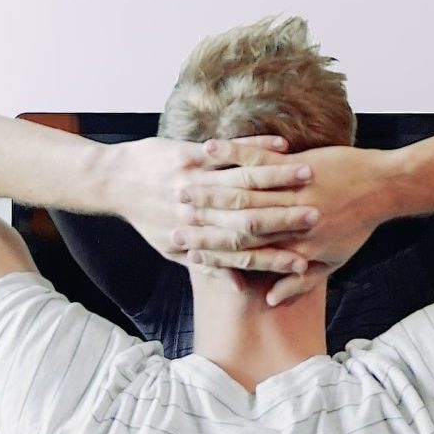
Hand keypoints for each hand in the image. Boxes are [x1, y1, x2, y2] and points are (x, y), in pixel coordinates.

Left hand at [102, 134, 316, 268]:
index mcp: (196, 238)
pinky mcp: (187, 155)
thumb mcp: (171, 248)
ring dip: (279, 178)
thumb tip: (237, 287)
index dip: (274, 258)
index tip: (305, 261)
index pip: (242, 254)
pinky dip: (256, 148)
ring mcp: (192, 180)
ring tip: (310, 175)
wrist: (113, 182)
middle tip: (319, 217)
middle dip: (286, 217)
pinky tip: (282, 145)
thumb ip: (206, 267)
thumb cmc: (146, 217)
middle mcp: (196, 212)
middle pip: (249, 219)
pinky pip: (228, 151)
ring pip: (243, 181)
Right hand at [174, 144, 394, 302]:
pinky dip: (230, 152)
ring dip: (205, 187)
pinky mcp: (296, 164)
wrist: (384, 188)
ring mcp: (291, 191)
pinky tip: (207, 149)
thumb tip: (269, 299)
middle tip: (168, 220)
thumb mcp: (333, 261)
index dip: (209, 251)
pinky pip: (256, 157)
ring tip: (178, 185)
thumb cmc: (358, 225)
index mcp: (292, 246)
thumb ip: (299, 282)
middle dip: (197, 221)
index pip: (241, 252)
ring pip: (239, 190)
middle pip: (232, 222)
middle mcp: (287, 221)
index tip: (183, 250)